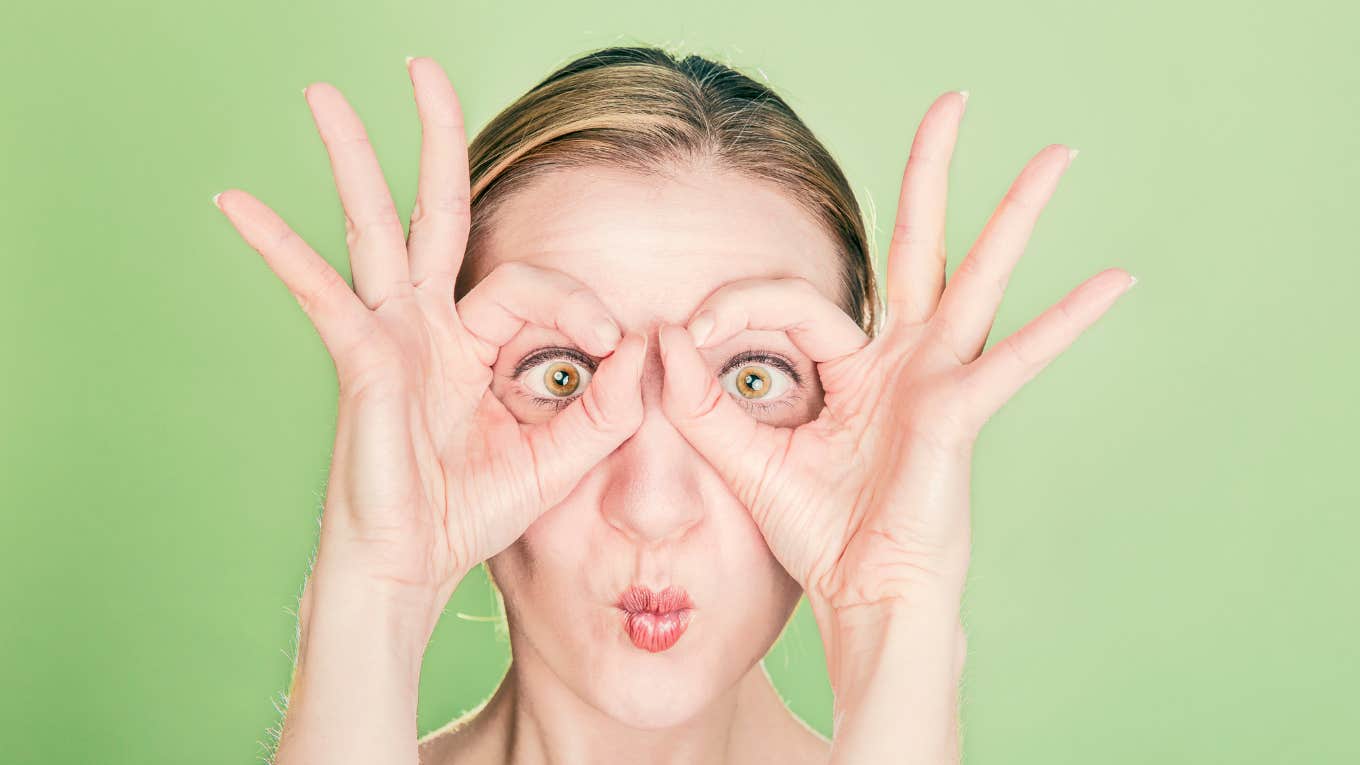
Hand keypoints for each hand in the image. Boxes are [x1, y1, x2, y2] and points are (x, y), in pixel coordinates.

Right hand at [215, 58, 645, 617]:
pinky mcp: (360, 363)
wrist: (412, 570)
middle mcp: (427, 326)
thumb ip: (607, 406)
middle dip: (432, 138)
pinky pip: (321, 295)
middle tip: (420, 65)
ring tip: (323, 94)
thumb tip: (647, 345)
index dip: (578, 303)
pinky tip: (236, 205)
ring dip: (351, 159)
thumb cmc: (473, 514)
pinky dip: (279, 250)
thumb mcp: (560, 456)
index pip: (528, 282)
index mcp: (474, 343)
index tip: (613, 348)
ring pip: (372, 229)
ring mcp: (388, 338)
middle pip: (432, 212)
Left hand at [656, 91, 1134, 616]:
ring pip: (977, 277)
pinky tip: (1115, 281)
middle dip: (930, 173)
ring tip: (1057, 155)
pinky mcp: (958, 413)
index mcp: (855, 367)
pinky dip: (1065, 323)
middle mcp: (904, 360)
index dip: (737, 305)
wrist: (860, 598)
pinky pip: (1014, 359)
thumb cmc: (817, 533)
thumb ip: (701, 400)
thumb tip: (663, 337)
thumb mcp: (745, 458)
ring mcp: (938, 380)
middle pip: (918, 246)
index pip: (796, 302)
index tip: (688, 335)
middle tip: (952, 101)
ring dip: (1014, 214)